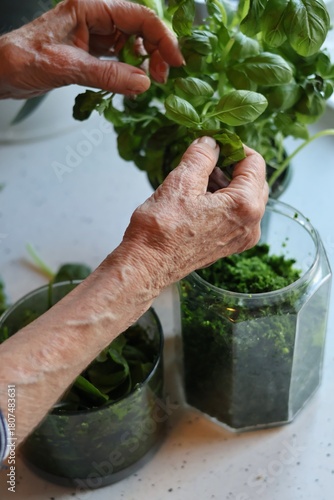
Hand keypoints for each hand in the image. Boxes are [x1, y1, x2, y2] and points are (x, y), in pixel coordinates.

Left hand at [0, 0, 183, 98]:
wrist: (2, 71)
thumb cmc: (22, 58)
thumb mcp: (67, 67)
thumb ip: (107, 75)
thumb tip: (143, 83)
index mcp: (89, 7)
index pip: (137, 16)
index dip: (161, 37)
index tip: (175, 60)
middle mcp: (94, 17)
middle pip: (138, 29)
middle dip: (154, 51)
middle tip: (161, 77)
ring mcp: (93, 35)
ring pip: (130, 45)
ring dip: (143, 63)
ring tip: (148, 83)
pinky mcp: (89, 52)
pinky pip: (118, 59)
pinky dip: (128, 72)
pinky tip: (132, 85)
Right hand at [122, 137, 268, 286]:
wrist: (148, 265)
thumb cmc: (162, 229)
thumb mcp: (181, 182)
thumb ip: (201, 156)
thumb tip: (210, 142)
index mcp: (245, 206)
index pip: (255, 163)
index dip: (236, 147)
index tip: (216, 141)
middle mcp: (251, 225)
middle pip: (255, 181)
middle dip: (234, 165)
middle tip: (209, 155)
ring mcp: (241, 238)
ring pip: (246, 199)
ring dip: (228, 182)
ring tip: (201, 173)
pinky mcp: (229, 245)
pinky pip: (236, 215)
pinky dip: (224, 200)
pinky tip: (202, 194)